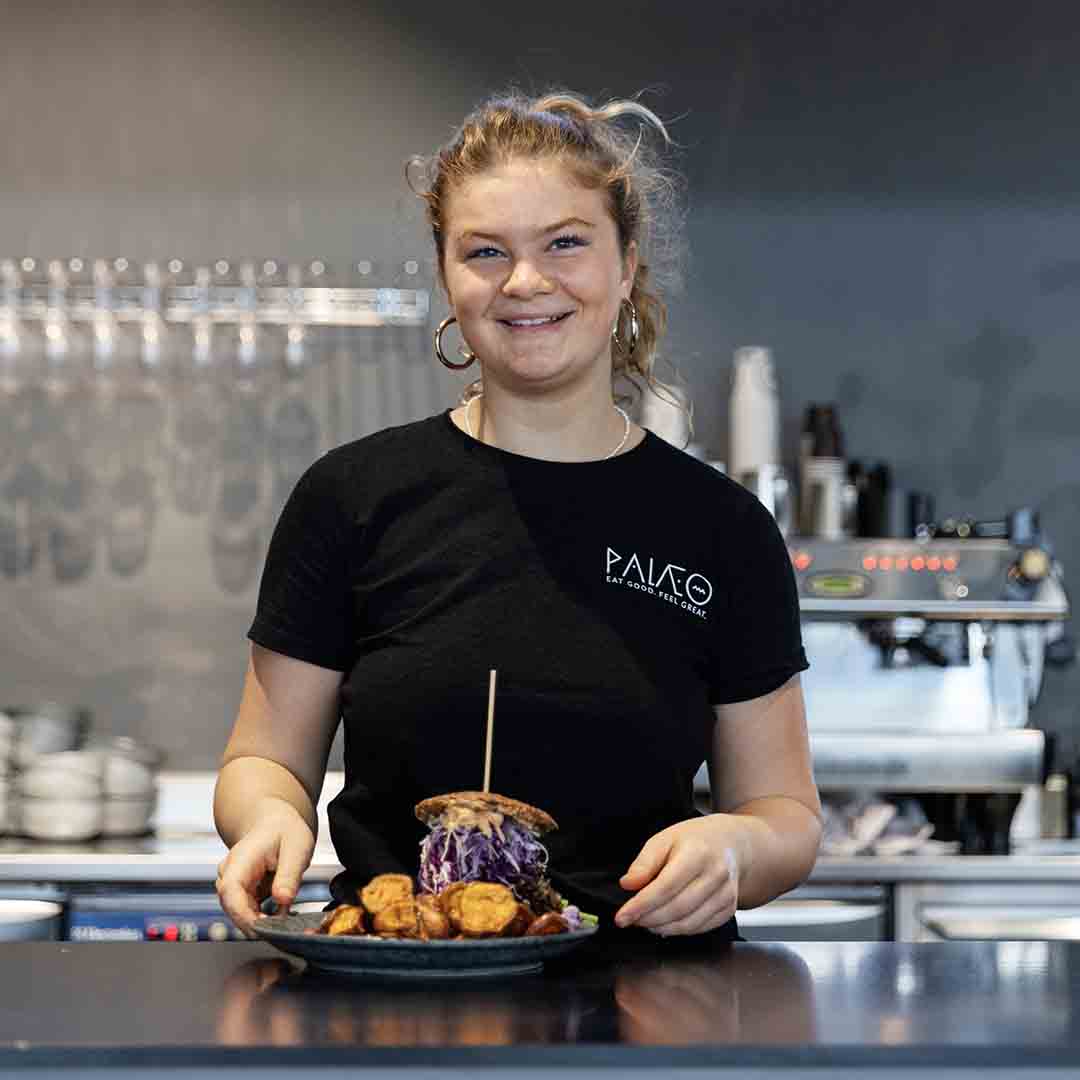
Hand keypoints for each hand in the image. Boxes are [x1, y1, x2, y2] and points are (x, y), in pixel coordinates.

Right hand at [215, 798, 314, 937]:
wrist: (276, 823)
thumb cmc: (285, 830)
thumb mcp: (296, 847)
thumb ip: (289, 874)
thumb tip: (282, 900)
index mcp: (241, 858)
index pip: (230, 891)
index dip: (243, 915)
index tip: (262, 929)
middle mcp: (231, 873)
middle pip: (234, 908)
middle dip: (257, 925)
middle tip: (285, 933)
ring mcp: (234, 885)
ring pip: (241, 914)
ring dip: (263, 925)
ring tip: (288, 928)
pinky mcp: (243, 894)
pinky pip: (250, 913)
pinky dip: (266, 920)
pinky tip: (283, 920)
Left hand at [614, 816, 739, 935]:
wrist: (730, 843)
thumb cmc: (695, 840)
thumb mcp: (664, 839)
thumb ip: (645, 863)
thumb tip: (628, 884)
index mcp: (697, 853)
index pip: (665, 886)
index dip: (641, 905)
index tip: (622, 916)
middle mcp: (715, 875)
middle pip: (677, 908)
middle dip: (649, 918)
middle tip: (630, 919)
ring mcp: (725, 894)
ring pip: (689, 923)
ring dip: (662, 927)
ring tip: (645, 921)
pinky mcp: (728, 909)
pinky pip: (700, 927)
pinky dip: (679, 930)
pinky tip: (665, 924)